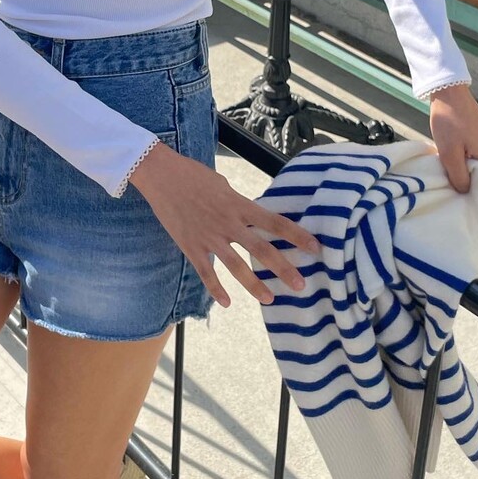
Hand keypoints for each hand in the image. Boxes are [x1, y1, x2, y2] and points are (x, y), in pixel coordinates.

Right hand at [128, 142, 322, 307]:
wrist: (161, 175)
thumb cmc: (193, 175)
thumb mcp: (222, 185)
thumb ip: (237, 202)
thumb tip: (248, 212)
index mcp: (239, 204)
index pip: (274, 222)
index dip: (297, 235)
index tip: (316, 248)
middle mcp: (228, 222)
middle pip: (261, 248)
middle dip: (283, 268)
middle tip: (301, 285)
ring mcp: (209, 236)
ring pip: (236, 265)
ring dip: (254, 285)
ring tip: (270, 299)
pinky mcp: (191, 246)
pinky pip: (206, 272)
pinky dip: (216, 289)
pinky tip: (226, 304)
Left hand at [426, 84, 477, 192]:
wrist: (449, 93)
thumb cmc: (448, 122)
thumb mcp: (449, 153)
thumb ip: (459, 176)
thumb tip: (466, 193)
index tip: (469, 202)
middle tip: (463, 195)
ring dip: (477, 175)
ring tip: (460, 181)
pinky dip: (476, 164)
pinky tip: (461, 165)